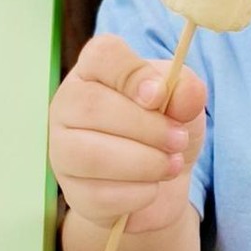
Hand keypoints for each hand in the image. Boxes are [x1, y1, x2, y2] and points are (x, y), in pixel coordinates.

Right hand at [50, 34, 207, 232]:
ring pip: (91, 156)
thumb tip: (187, 93)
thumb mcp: (184, 103)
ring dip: (143, 163)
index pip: (101, 55)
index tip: (159, 96)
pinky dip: (138, 193)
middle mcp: (68, 104)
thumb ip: (187, 92)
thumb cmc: (164, 128)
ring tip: (171, 165)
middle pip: (92, 106)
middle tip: (179, 140)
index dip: (131, 74)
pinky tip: (152, 187)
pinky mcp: (73, 191)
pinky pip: (99, 194)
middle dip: (146, 127)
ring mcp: (63, 149)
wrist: (161, 180)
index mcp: (95, 70)